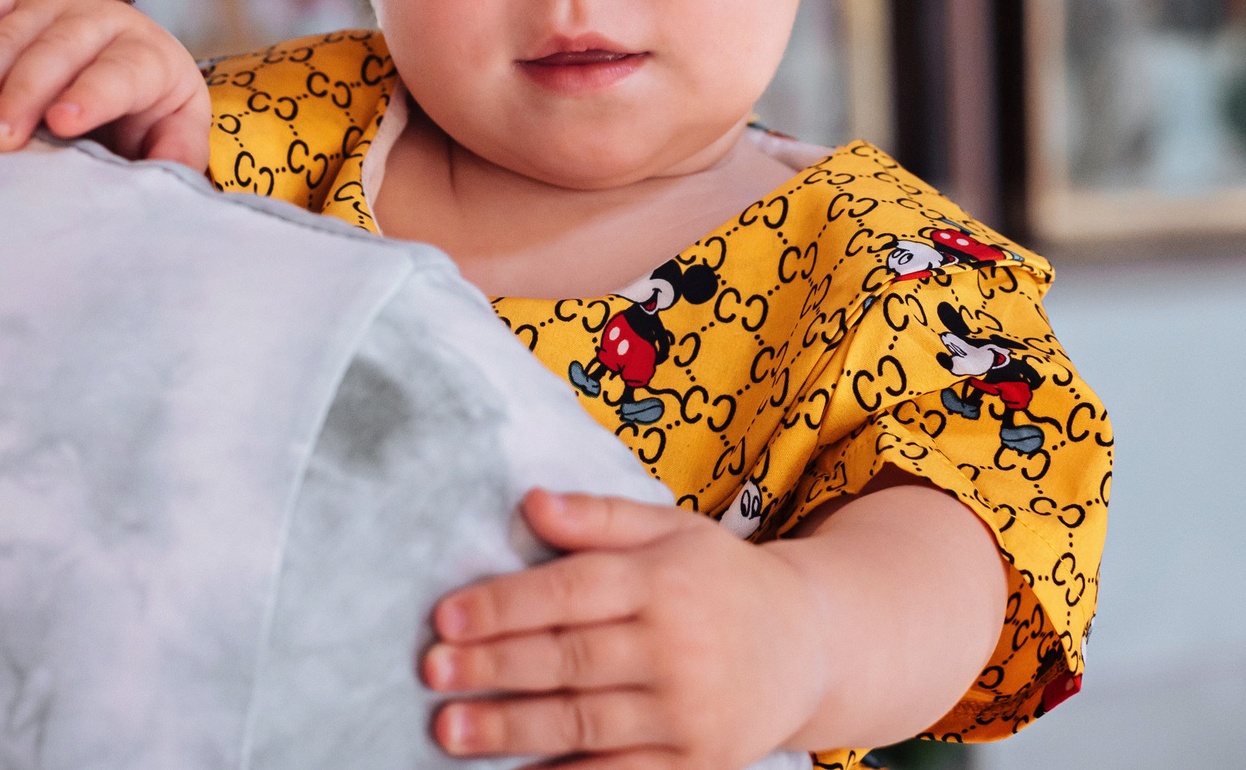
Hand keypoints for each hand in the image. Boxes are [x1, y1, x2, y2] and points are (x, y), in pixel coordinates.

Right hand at [0, 0, 209, 168]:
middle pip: (56, 52)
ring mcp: (50, 5)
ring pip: (8, 34)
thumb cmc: (148, 111)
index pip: (120, 72)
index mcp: (145, 56)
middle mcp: (98, 20)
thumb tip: (170, 179)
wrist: (133, 64)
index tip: (62, 123)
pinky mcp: (10, 0)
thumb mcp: (175, 133)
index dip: (93, 94)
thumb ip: (176, 155)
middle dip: (21, 96)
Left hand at [422, 489, 830, 769]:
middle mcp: (676, 645)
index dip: (504, 604)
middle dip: (493, 667)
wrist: (813, 646)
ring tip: (450, 729)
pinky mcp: (697, 761)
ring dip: (512, 728)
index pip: (571, 589)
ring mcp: (688, 710)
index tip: (445, 617)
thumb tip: (528, 502)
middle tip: (432, 672)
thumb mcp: (671, 529)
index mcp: (663, 579)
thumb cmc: (722, 579)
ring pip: (585, 721)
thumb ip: (599, 517)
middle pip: (570, 657)